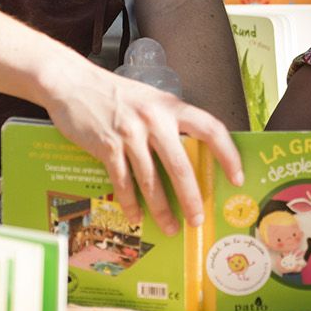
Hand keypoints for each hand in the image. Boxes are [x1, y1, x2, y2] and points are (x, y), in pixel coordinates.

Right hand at [45, 62, 242, 234]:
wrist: (74, 83)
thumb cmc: (116, 94)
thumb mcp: (151, 100)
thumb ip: (170, 122)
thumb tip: (190, 155)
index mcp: (171, 107)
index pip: (211, 129)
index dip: (228, 154)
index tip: (237, 177)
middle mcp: (154, 119)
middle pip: (181, 165)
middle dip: (192, 197)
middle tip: (198, 219)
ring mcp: (130, 134)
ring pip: (151, 180)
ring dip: (162, 208)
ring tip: (171, 227)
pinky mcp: (107, 146)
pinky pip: (123, 182)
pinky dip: (130, 203)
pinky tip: (136, 217)